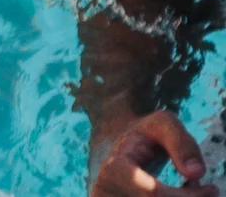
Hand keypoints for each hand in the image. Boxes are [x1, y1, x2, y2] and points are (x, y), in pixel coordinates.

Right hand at [93, 111, 215, 195]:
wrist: (123, 147)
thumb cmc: (146, 134)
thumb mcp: (164, 124)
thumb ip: (182, 143)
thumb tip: (197, 173)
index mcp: (113, 169)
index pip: (155, 195)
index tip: (210, 187)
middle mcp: (104, 192)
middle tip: (210, 191)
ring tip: (189, 191)